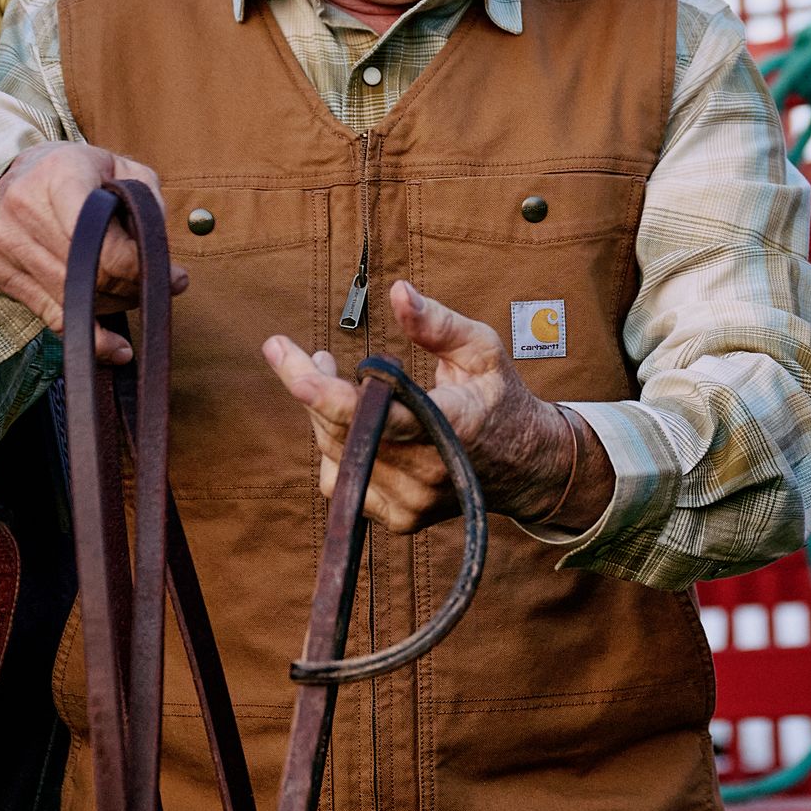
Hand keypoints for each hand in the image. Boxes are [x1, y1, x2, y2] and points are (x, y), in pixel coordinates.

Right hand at [0, 142, 188, 363]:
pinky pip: (49, 315)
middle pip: (90, 272)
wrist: (19, 175)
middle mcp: (26, 207)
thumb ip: (148, 204)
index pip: (101, 237)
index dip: (140, 265)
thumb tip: (159, 257)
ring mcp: (7, 241)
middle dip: (133, 288)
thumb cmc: (81, 173)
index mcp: (61, 175)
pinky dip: (86, 334)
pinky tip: (112, 346)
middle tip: (156, 289)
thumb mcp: (122, 169)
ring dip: (114, 307)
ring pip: (72, 298)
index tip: (176, 278)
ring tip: (133, 298)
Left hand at [262, 280, 607, 532]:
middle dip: (313, 386)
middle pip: (342, 429)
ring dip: (323, 415)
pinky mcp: (400, 518)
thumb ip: (437, 323)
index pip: (377, 412)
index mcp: (452, 423)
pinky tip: (355, 426)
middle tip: (310, 355)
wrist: (525, 466)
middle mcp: (429, 470)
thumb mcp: (481, 349)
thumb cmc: (498, 396)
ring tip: (332, 380)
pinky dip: (337, 448)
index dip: (325, 391)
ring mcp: (412, 500)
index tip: (284, 356)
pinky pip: (341, 481)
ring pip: (336, 455)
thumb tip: (398, 292)